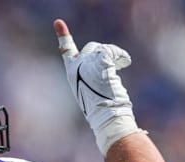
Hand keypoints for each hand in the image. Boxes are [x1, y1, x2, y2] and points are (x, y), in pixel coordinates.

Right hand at [54, 19, 141, 155]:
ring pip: (102, 49)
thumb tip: (115, 58)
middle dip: (105, 55)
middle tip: (114, 68)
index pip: (67, 51)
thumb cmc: (104, 108)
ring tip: (119, 70)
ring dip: (114, 57)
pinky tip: (125, 64)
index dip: (63, 36)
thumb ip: (96, 74)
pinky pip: (111, 50)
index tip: (58, 22)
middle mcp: (75, 67)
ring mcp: (85, 63)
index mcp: (73, 75)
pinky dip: (121, 55)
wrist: (106, 115)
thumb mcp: (95, 90)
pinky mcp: (97, 61)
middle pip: (91, 48)